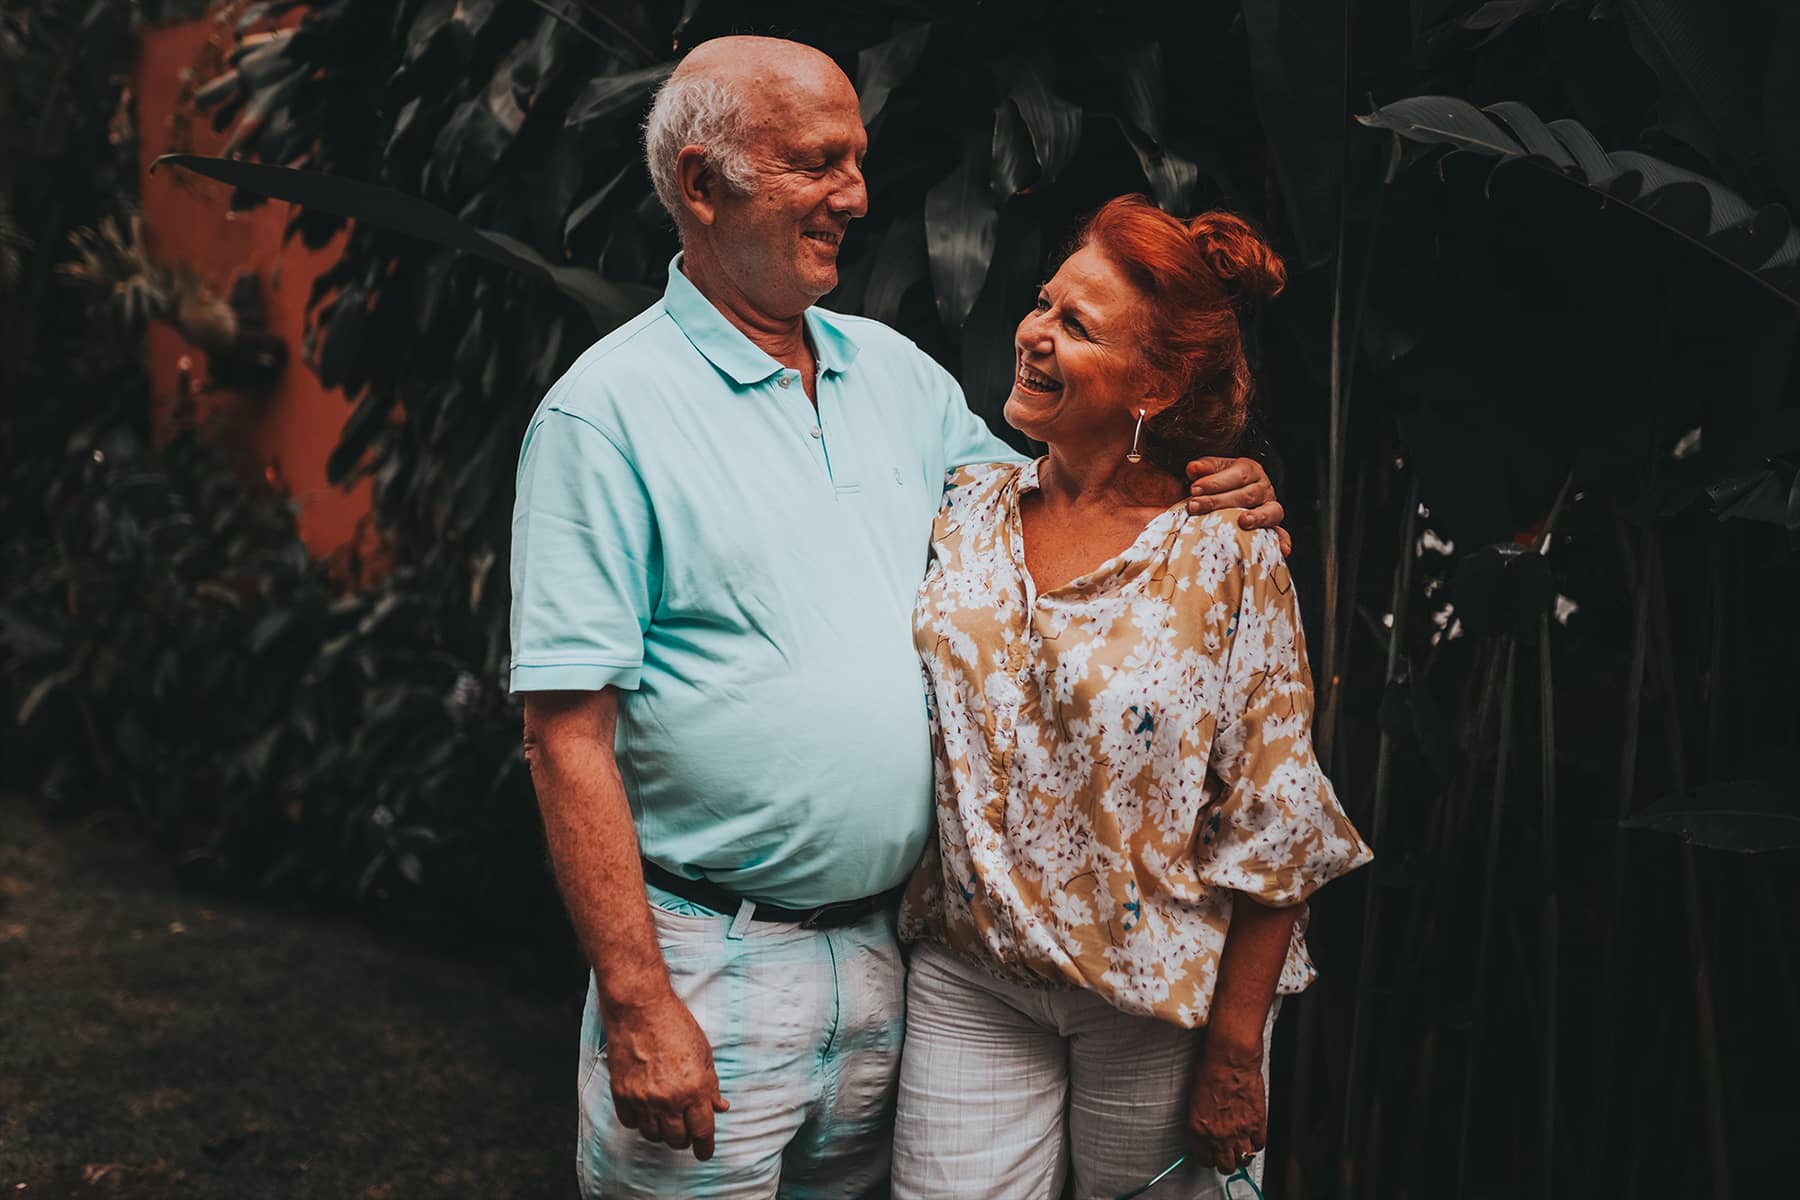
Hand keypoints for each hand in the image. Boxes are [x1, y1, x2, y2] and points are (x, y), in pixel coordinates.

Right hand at [604, 992, 729, 1160]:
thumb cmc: (675, 1025)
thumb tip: (720, 1107)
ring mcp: (643, 1098)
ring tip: (666, 1119)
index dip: (705, 1147)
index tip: (705, 1152)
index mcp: (695, 1089)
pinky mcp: (622, 1094)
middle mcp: (669, 1099)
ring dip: (662, 1132)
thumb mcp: (704, 1053)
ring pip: (654, 1135)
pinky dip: (640, 1122)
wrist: (640, 1009)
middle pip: (678, 1139)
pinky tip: (646, 1111)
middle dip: (685, 1138)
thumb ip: (711, 1085)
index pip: (702, 1131)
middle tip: (686, 1130)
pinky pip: (631, 1123)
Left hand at [1185, 456, 1290, 556]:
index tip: (1194, 489)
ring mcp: (1270, 508)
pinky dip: (1282, 541)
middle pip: (1247, 494)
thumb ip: (1204, 467)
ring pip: (1269, 511)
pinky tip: (1281, 550)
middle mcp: (1263, 488)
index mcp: (1249, 470)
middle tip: (1195, 506)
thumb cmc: (1218, 483)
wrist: (1229, 495)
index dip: (1216, 481)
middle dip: (1220, 501)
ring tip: (1243, 521)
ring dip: (1257, 517)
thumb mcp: (1212, 470)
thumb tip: (1193, 468)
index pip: (1237, 474)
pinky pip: (1281, 534)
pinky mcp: (1272, 527)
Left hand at [1187, 1038, 1267, 1173]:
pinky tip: (1253, 1137)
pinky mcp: (1257, 1125)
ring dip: (1242, 1155)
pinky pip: (1259, 1145)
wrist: (1229, 1060)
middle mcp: (1218, 1135)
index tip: (1211, 1155)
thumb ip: (1202, 1122)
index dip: (1209, 1157)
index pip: (1204, 1159)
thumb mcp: (1195, 1101)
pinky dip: (1256, 1143)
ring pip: (1243, 1159)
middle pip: (1225, 1165)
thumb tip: (1206, 1130)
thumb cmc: (1210, 1071)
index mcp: (1198, 1130)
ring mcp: (1239, 1132)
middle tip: (1227, 1155)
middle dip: (1226, 1162)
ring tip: (1241, 1148)